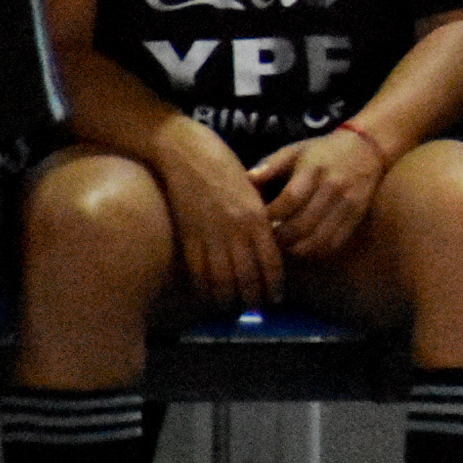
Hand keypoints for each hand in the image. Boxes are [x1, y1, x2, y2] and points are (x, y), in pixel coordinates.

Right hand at [158, 127, 283, 307]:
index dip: (273, 284)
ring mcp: (210, 235)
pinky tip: (208, 297)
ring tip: (234, 308)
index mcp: (257, 217)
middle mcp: (236, 230)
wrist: (186, 154)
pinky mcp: (187, 236)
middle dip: (253, 297)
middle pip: (248, 276)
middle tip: (256, 308)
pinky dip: (205, 288)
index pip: (270, 261)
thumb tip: (265, 245)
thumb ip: (257, 218)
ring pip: (223, 279)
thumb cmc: (223, 166)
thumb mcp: (249, 192)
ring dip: (229, 298)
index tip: (276, 297)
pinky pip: (198, 271)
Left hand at [256, 126, 387, 261]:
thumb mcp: (294, 151)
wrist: (368, 149)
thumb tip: (244, 182)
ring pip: (317, 241)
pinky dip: (313, 252)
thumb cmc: (322, 151)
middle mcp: (333, 189)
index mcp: (314, 170)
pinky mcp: (356, 218)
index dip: (269, 216)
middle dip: (278, 239)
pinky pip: (332, 244)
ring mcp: (348, 206)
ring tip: (281, 246)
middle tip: (263, 240)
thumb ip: (269, 167)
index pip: (289, 201)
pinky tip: (301, 247)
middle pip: (301, 226)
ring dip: (295, 249)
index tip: (255, 221)